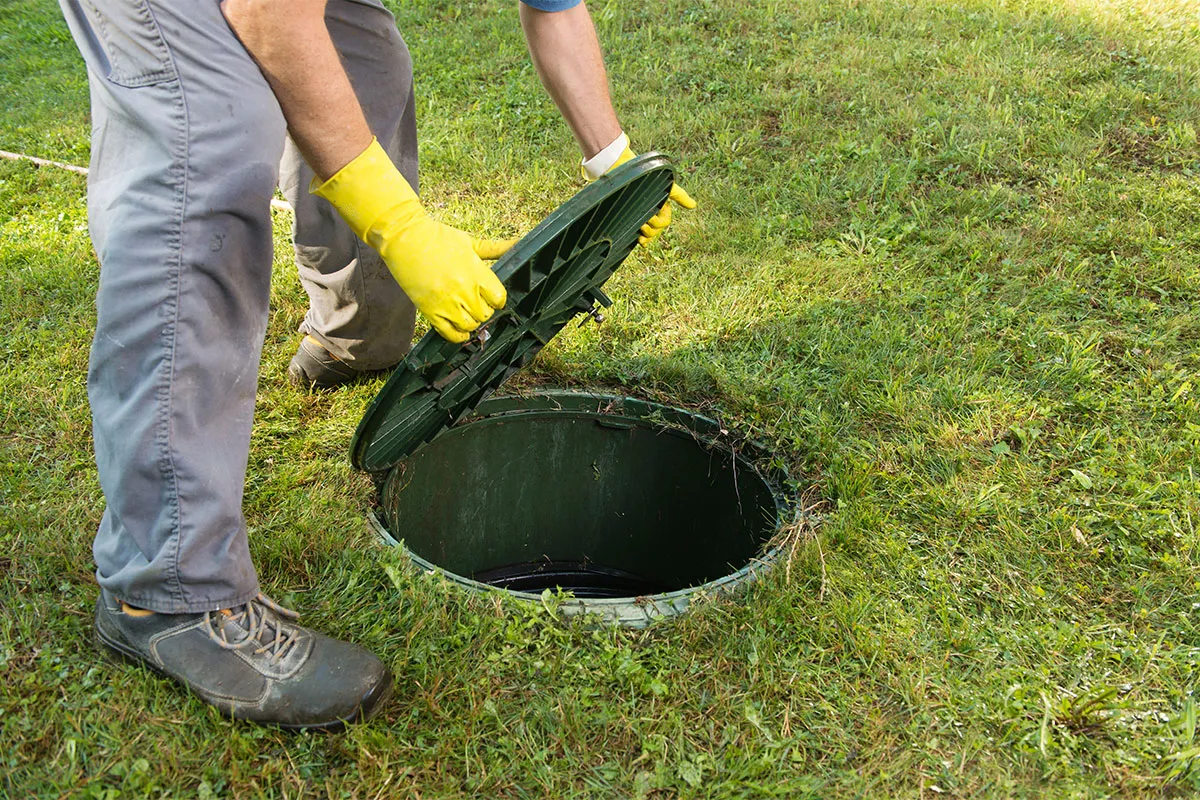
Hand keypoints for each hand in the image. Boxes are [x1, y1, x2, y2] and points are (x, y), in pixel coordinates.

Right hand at [313, 139, 512, 342]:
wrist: (405, 238)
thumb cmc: (438, 237)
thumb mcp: (470, 242)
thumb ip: (495, 248)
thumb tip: (519, 244)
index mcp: (476, 272)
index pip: (499, 298)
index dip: (497, 299)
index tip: (492, 296)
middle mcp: (464, 289)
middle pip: (485, 314)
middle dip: (484, 310)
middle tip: (477, 303)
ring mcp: (446, 302)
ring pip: (470, 326)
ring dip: (471, 322)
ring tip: (466, 313)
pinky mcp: (430, 310)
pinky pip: (449, 334)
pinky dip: (458, 336)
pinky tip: (460, 330)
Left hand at [585, 138, 696, 244]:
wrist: (626, 171)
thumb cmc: (647, 177)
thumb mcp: (666, 186)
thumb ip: (679, 197)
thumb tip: (693, 205)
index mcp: (661, 205)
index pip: (664, 222)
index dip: (658, 225)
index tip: (650, 220)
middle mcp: (652, 211)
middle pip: (657, 229)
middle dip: (652, 230)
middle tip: (643, 224)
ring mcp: (641, 214)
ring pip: (649, 233)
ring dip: (647, 235)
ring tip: (639, 229)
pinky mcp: (630, 216)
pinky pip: (638, 232)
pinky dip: (641, 239)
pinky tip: (639, 241)